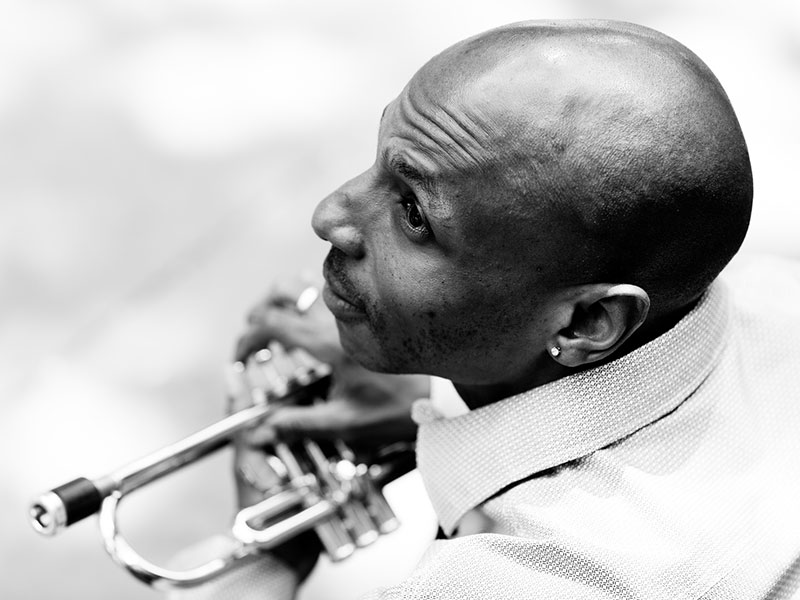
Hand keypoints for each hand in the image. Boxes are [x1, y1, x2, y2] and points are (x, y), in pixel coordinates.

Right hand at [233, 277, 428, 460]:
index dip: (247, 337)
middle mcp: (336, 318)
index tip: (240, 354)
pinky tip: (310, 316)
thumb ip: (299, 424)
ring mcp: (350, 308)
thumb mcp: (344, 422)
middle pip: (283, 291)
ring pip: (305, 281)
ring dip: (283, 297)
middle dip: (260, 309)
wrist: (436, 396)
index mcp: (327, 344)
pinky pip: (327, 287)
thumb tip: (261, 430)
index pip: (272, 324)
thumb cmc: (395, 408)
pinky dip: (309, 294)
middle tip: (254, 333)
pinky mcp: (363, 308)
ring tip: (276, 321)